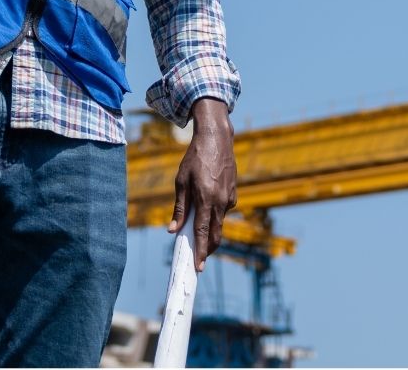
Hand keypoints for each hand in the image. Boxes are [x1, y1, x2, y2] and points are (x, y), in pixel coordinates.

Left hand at [166, 97, 238, 270]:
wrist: (217, 139)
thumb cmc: (194, 159)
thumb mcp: (181, 182)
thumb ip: (179, 207)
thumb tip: (173, 229)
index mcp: (206, 199)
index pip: (202, 232)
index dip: (200, 251)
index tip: (198, 267)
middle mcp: (221, 202)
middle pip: (215, 234)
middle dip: (208, 249)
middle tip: (199, 260)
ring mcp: (230, 198)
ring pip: (219, 222)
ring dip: (209, 230)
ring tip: (198, 231)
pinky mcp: (234, 194)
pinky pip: (223, 210)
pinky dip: (214, 213)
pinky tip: (207, 203)